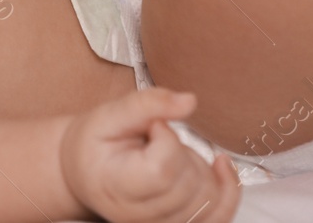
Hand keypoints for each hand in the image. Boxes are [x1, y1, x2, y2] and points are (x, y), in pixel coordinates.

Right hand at [61, 89, 239, 222]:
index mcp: (116, 187)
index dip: (167, 139)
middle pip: (190, 184)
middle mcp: (140, 216)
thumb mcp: (109, 115)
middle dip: (181, 150)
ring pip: (210, 197)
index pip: (163, 171)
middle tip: (154, 138)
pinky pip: (221, 216)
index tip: (151, 125)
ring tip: (168, 153)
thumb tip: (189, 100)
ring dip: (198, 166)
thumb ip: (146, 104)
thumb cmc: (93, 143)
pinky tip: (220, 165)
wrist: (84, 172)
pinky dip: (228, 188)